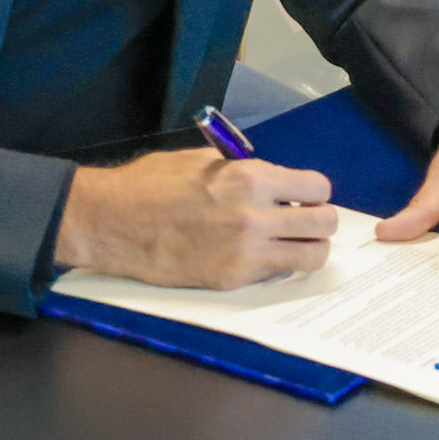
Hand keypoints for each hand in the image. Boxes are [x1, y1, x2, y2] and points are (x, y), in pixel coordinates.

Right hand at [53, 150, 334, 289]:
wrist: (114, 222)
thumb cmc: (153, 184)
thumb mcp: (206, 160)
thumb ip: (248, 171)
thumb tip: (277, 184)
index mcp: (251, 177)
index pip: (317, 188)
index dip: (315, 193)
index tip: (305, 198)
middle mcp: (256, 215)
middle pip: (325, 224)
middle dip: (321, 222)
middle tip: (306, 223)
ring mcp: (246, 252)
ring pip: (312, 257)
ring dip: (309, 249)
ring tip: (293, 244)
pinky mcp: (232, 279)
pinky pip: (277, 274)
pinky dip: (278, 266)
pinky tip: (261, 256)